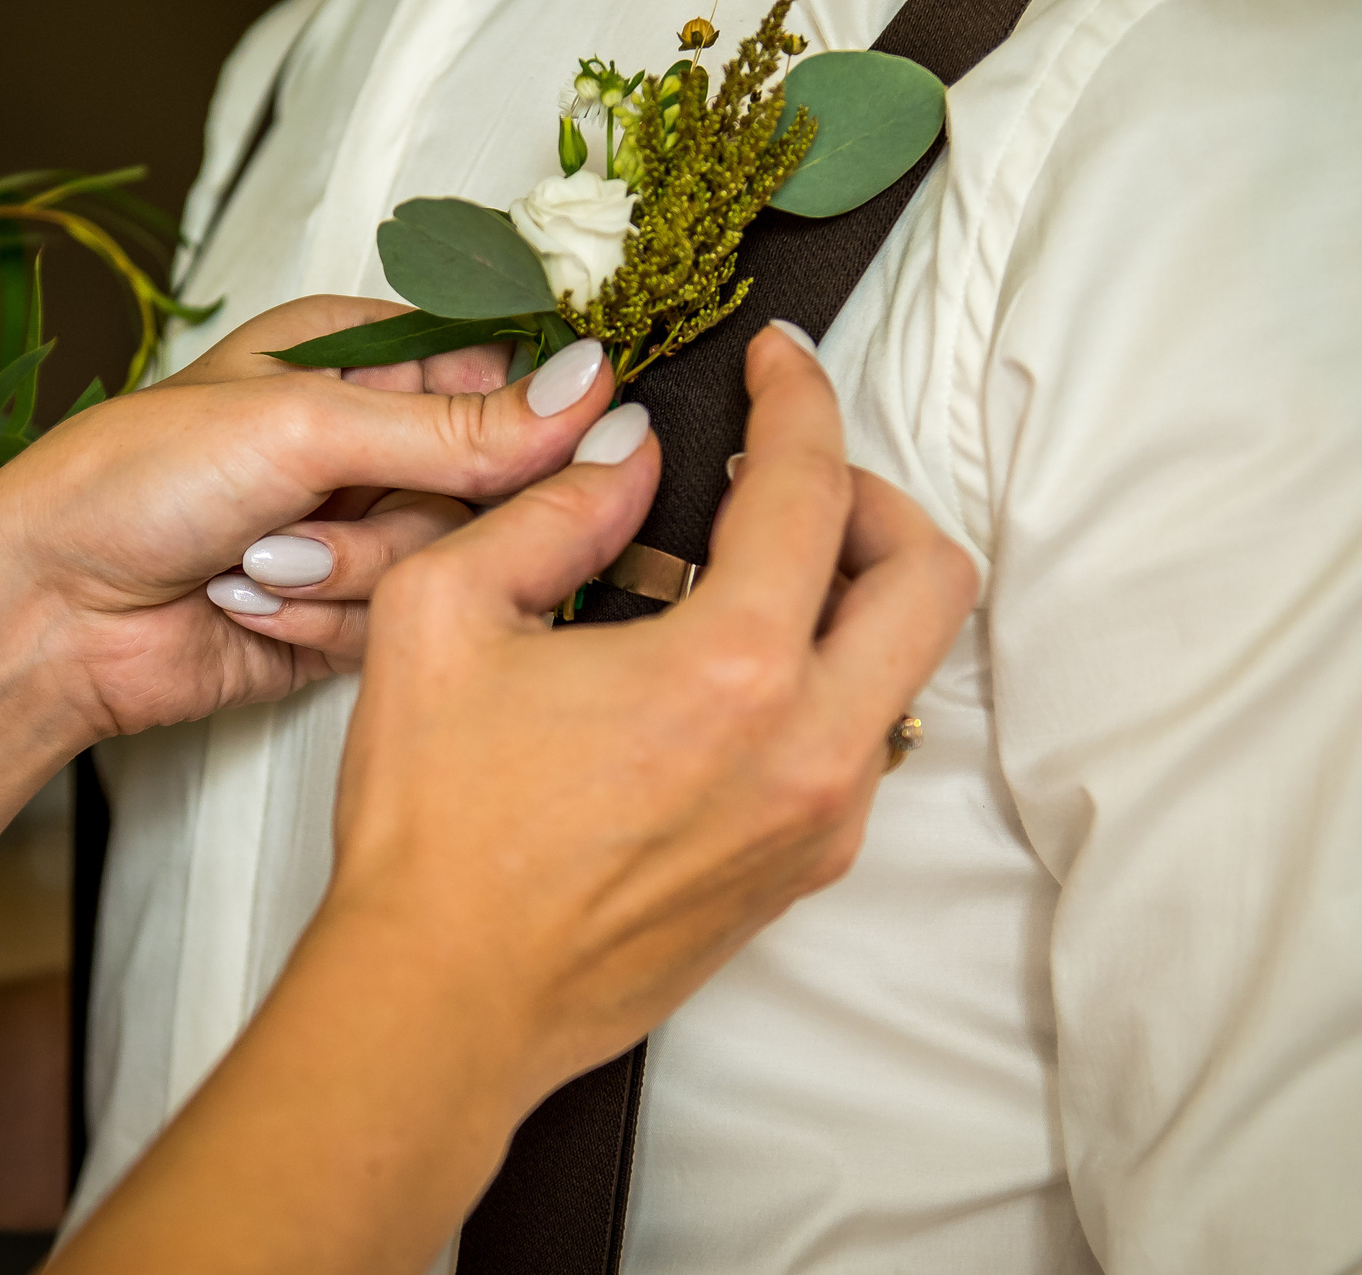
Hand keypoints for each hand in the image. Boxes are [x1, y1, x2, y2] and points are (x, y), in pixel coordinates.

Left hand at [0, 297, 617, 980]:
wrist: (45, 613)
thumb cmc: (133, 482)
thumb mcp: (303, 426)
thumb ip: (458, 423)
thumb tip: (589, 387)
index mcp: (357, 353)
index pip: (502, 372)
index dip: (521, 420)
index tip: (510, 455)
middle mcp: (368, 438)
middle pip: (488, 483)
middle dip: (398, 518)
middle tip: (309, 514)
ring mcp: (360, 530)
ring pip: (448, 563)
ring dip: (344, 576)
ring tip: (250, 563)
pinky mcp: (347, 616)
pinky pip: (401, 624)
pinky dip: (324, 623)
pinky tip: (246, 605)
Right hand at [52, 326, 978, 1273]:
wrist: (441, 1003)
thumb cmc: (431, 825)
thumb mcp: (440, 614)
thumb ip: (549, 507)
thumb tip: (629, 453)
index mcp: (735, 669)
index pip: (814, 487)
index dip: (800, 397)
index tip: (777, 358)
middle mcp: (811, 748)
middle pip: (930, 577)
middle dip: (871, 496)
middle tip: (782, 476)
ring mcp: (820, 823)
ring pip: (904, 668)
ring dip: (847, 593)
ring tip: (733, 575)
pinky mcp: (799, 876)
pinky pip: (854, 742)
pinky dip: (816, 676)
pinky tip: (711, 673)